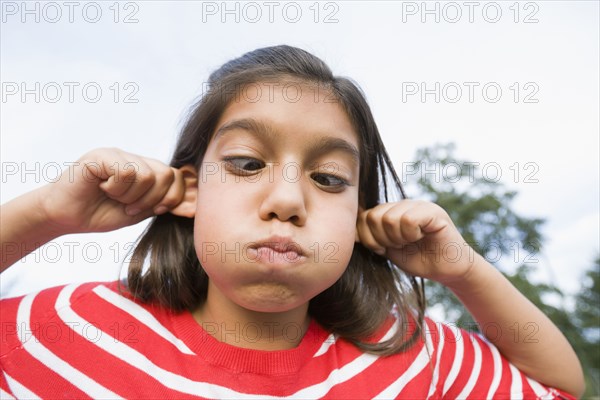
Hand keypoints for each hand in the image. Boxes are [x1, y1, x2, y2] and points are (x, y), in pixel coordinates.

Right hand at [36, 147, 196, 235]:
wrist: (64, 216)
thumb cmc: (100, 213)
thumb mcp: (140, 211)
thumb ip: (164, 204)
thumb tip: (196, 205)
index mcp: (147, 170)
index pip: (177, 177)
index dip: (173, 197)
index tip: (156, 210)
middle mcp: (135, 158)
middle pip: (167, 174)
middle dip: (152, 199)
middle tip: (130, 207)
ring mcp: (119, 154)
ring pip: (148, 174)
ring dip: (131, 196)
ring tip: (114, 198)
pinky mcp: (102, 155)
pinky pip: (127, 171)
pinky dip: (117, 188)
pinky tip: (103, 188)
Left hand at [356, 200, 474, 284]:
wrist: (447, 270)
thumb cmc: (418, 260)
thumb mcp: (387, 248)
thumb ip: (370, 236)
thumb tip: (348, 229)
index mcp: (391, 210)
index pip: (365, 216)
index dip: (369, 237)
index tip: (382, 249)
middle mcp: (404, 203)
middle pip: (374, 217)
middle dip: (382, 239)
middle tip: (398, 246)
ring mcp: (419, 205)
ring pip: (389, 218)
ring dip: (398, 238)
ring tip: (410, 242)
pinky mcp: (433, 212)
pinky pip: (408, 220)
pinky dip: (410, 235)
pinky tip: (420, 238)